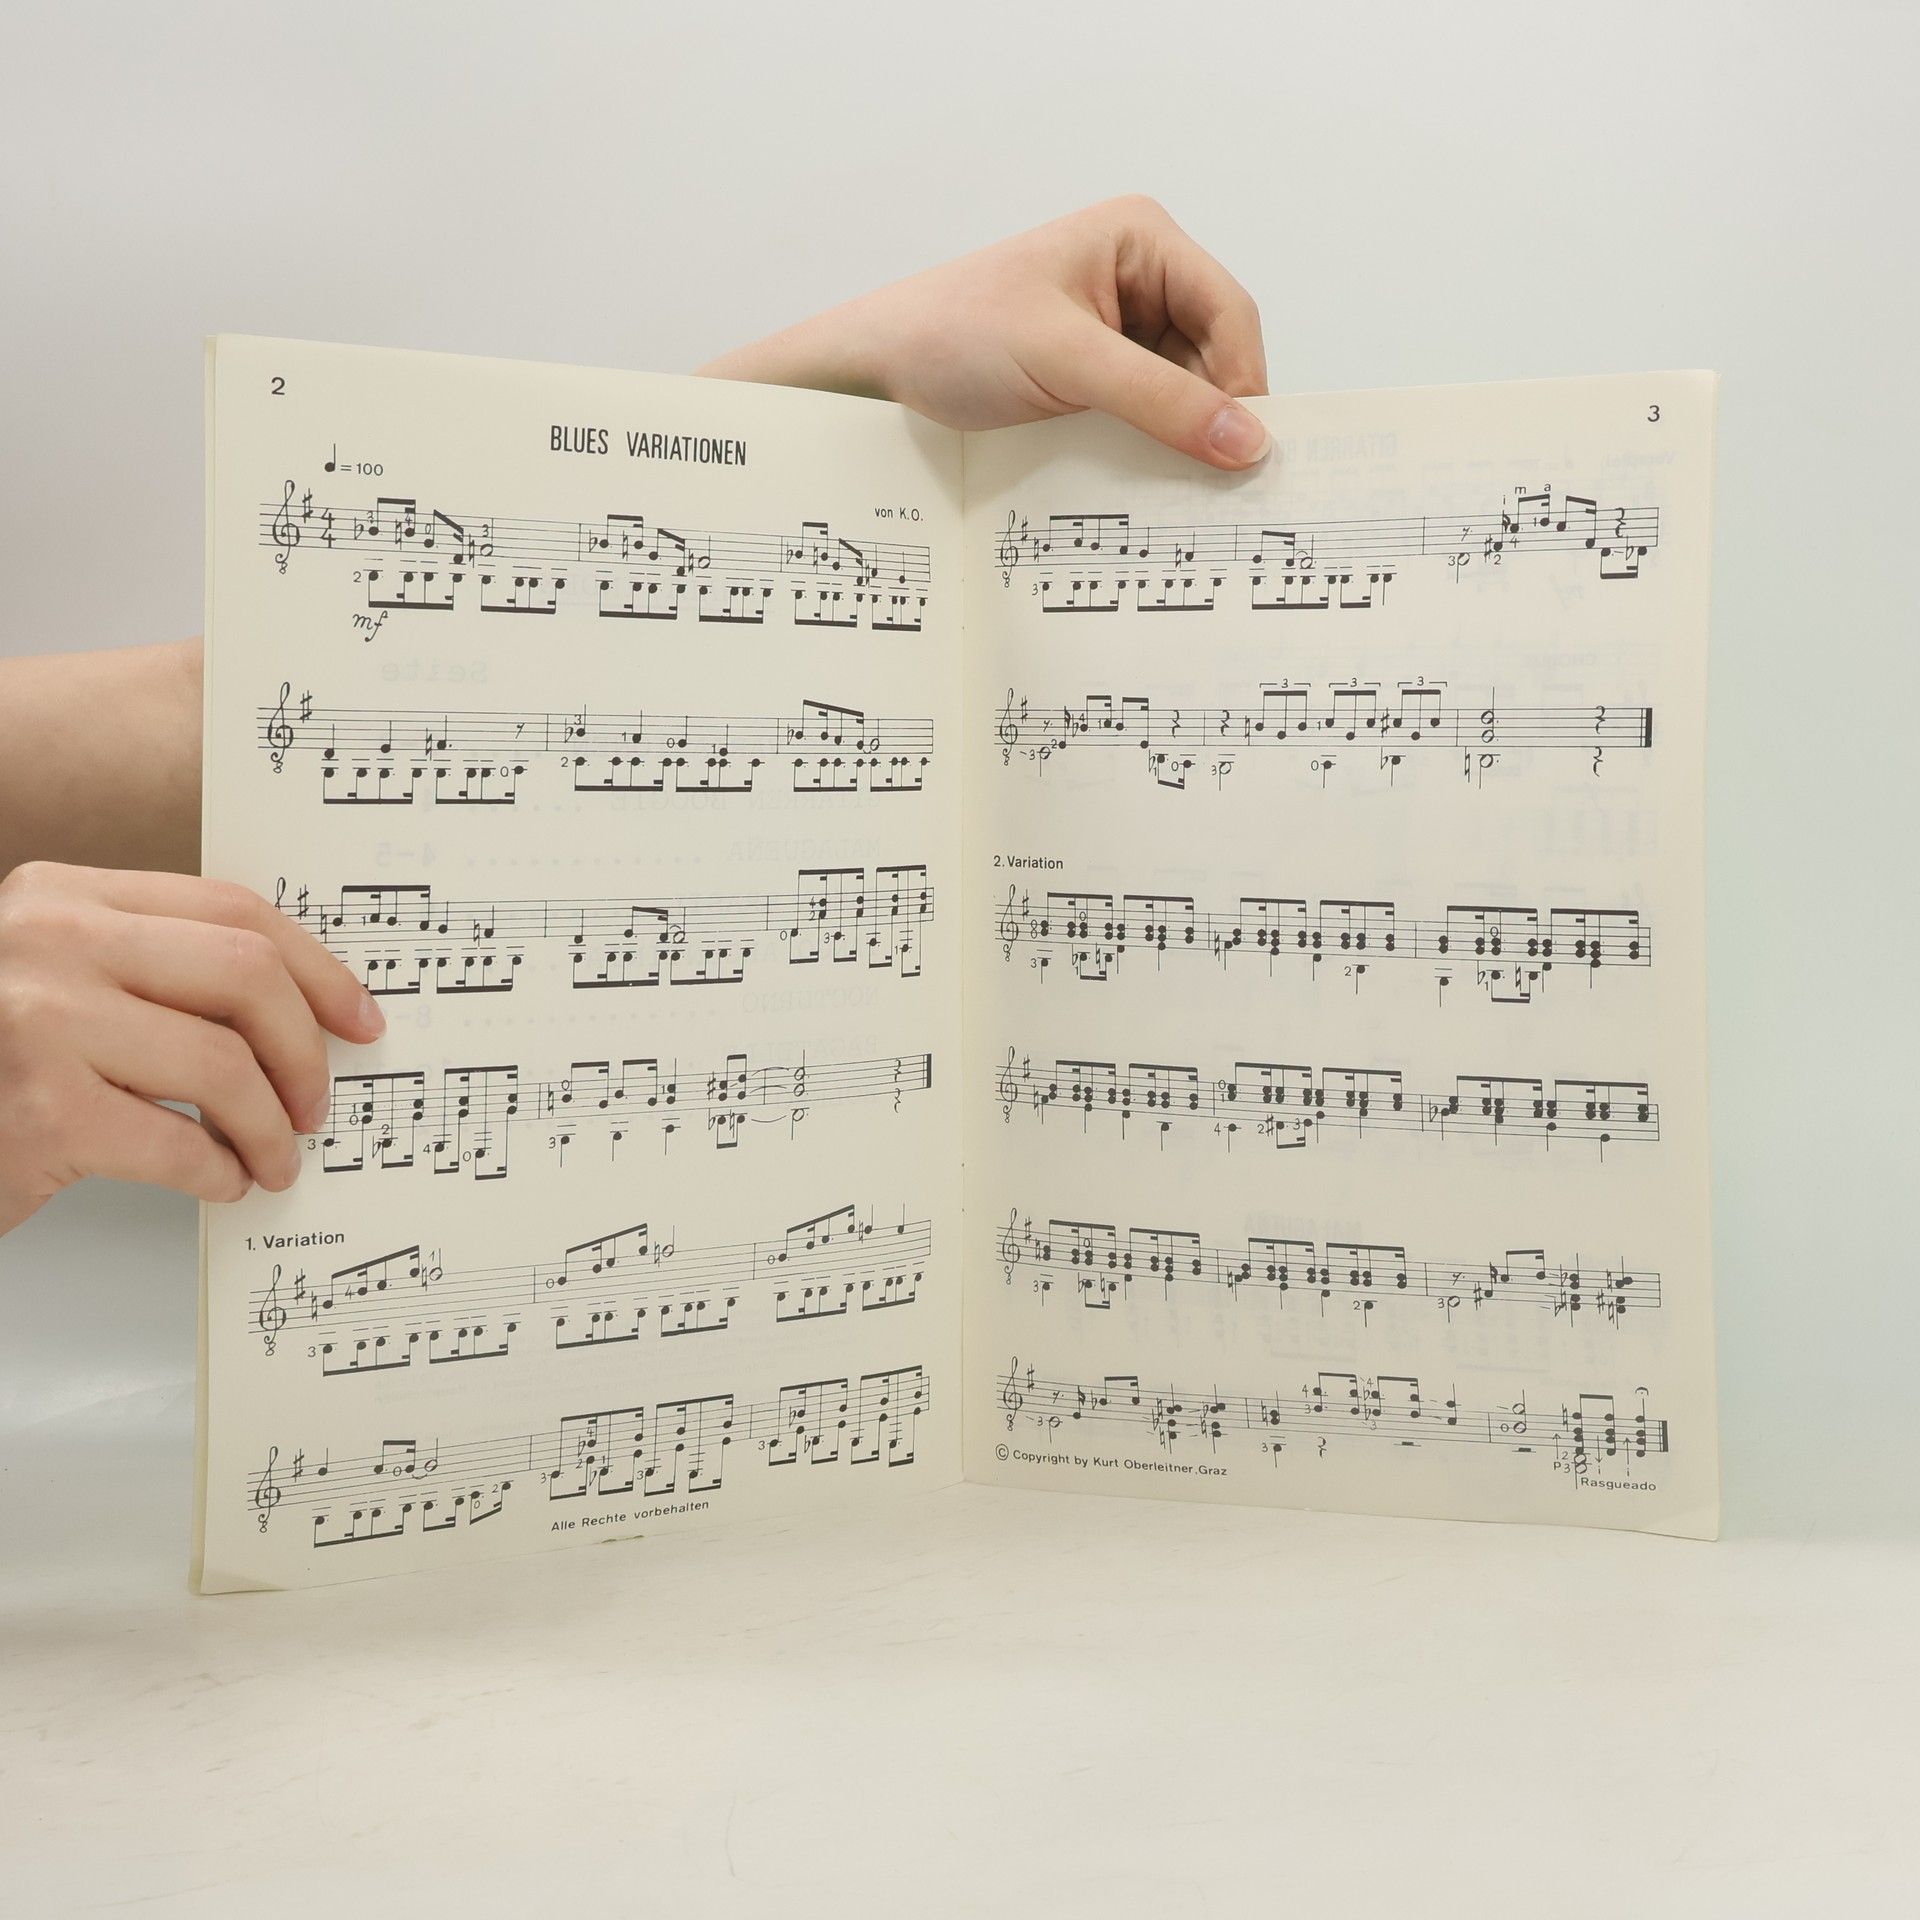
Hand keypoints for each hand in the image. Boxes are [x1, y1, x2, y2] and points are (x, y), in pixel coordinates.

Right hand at [0, 863, 383, 1236]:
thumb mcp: (59, 984)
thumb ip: (155, 972)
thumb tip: (304, 1008)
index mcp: (63, 896)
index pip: (233, 911)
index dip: (318, 969)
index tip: (359, 1019)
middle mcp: (48, 942)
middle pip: (247, 977)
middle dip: (304, 1051)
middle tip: (315, 1104)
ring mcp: (39, 1022)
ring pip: (226, 1067)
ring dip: (272, 1128)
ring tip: (275, 1157)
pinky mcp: (41, 1113)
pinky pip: (182, 1144)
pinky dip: (220, 1173)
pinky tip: (220, 1182)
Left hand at [700, 196, 1270, 469]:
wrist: (880, 367)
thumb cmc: (955, 334)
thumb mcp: (1066, 361)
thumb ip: (1158, 399)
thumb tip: (1246, 440)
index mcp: (1140, 240)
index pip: (1228, 311)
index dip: (1243, 381)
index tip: (1246, 450)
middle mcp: (1140, 278)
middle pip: (1216, 355)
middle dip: (1215, 415)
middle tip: (1221, 484)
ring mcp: (1120, 331)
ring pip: (1187, 393)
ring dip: (1183, 439)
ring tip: (1178, 488)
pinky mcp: (1097, 378)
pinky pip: (1149, 415)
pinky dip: (1153, 448)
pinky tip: (1146, 480)